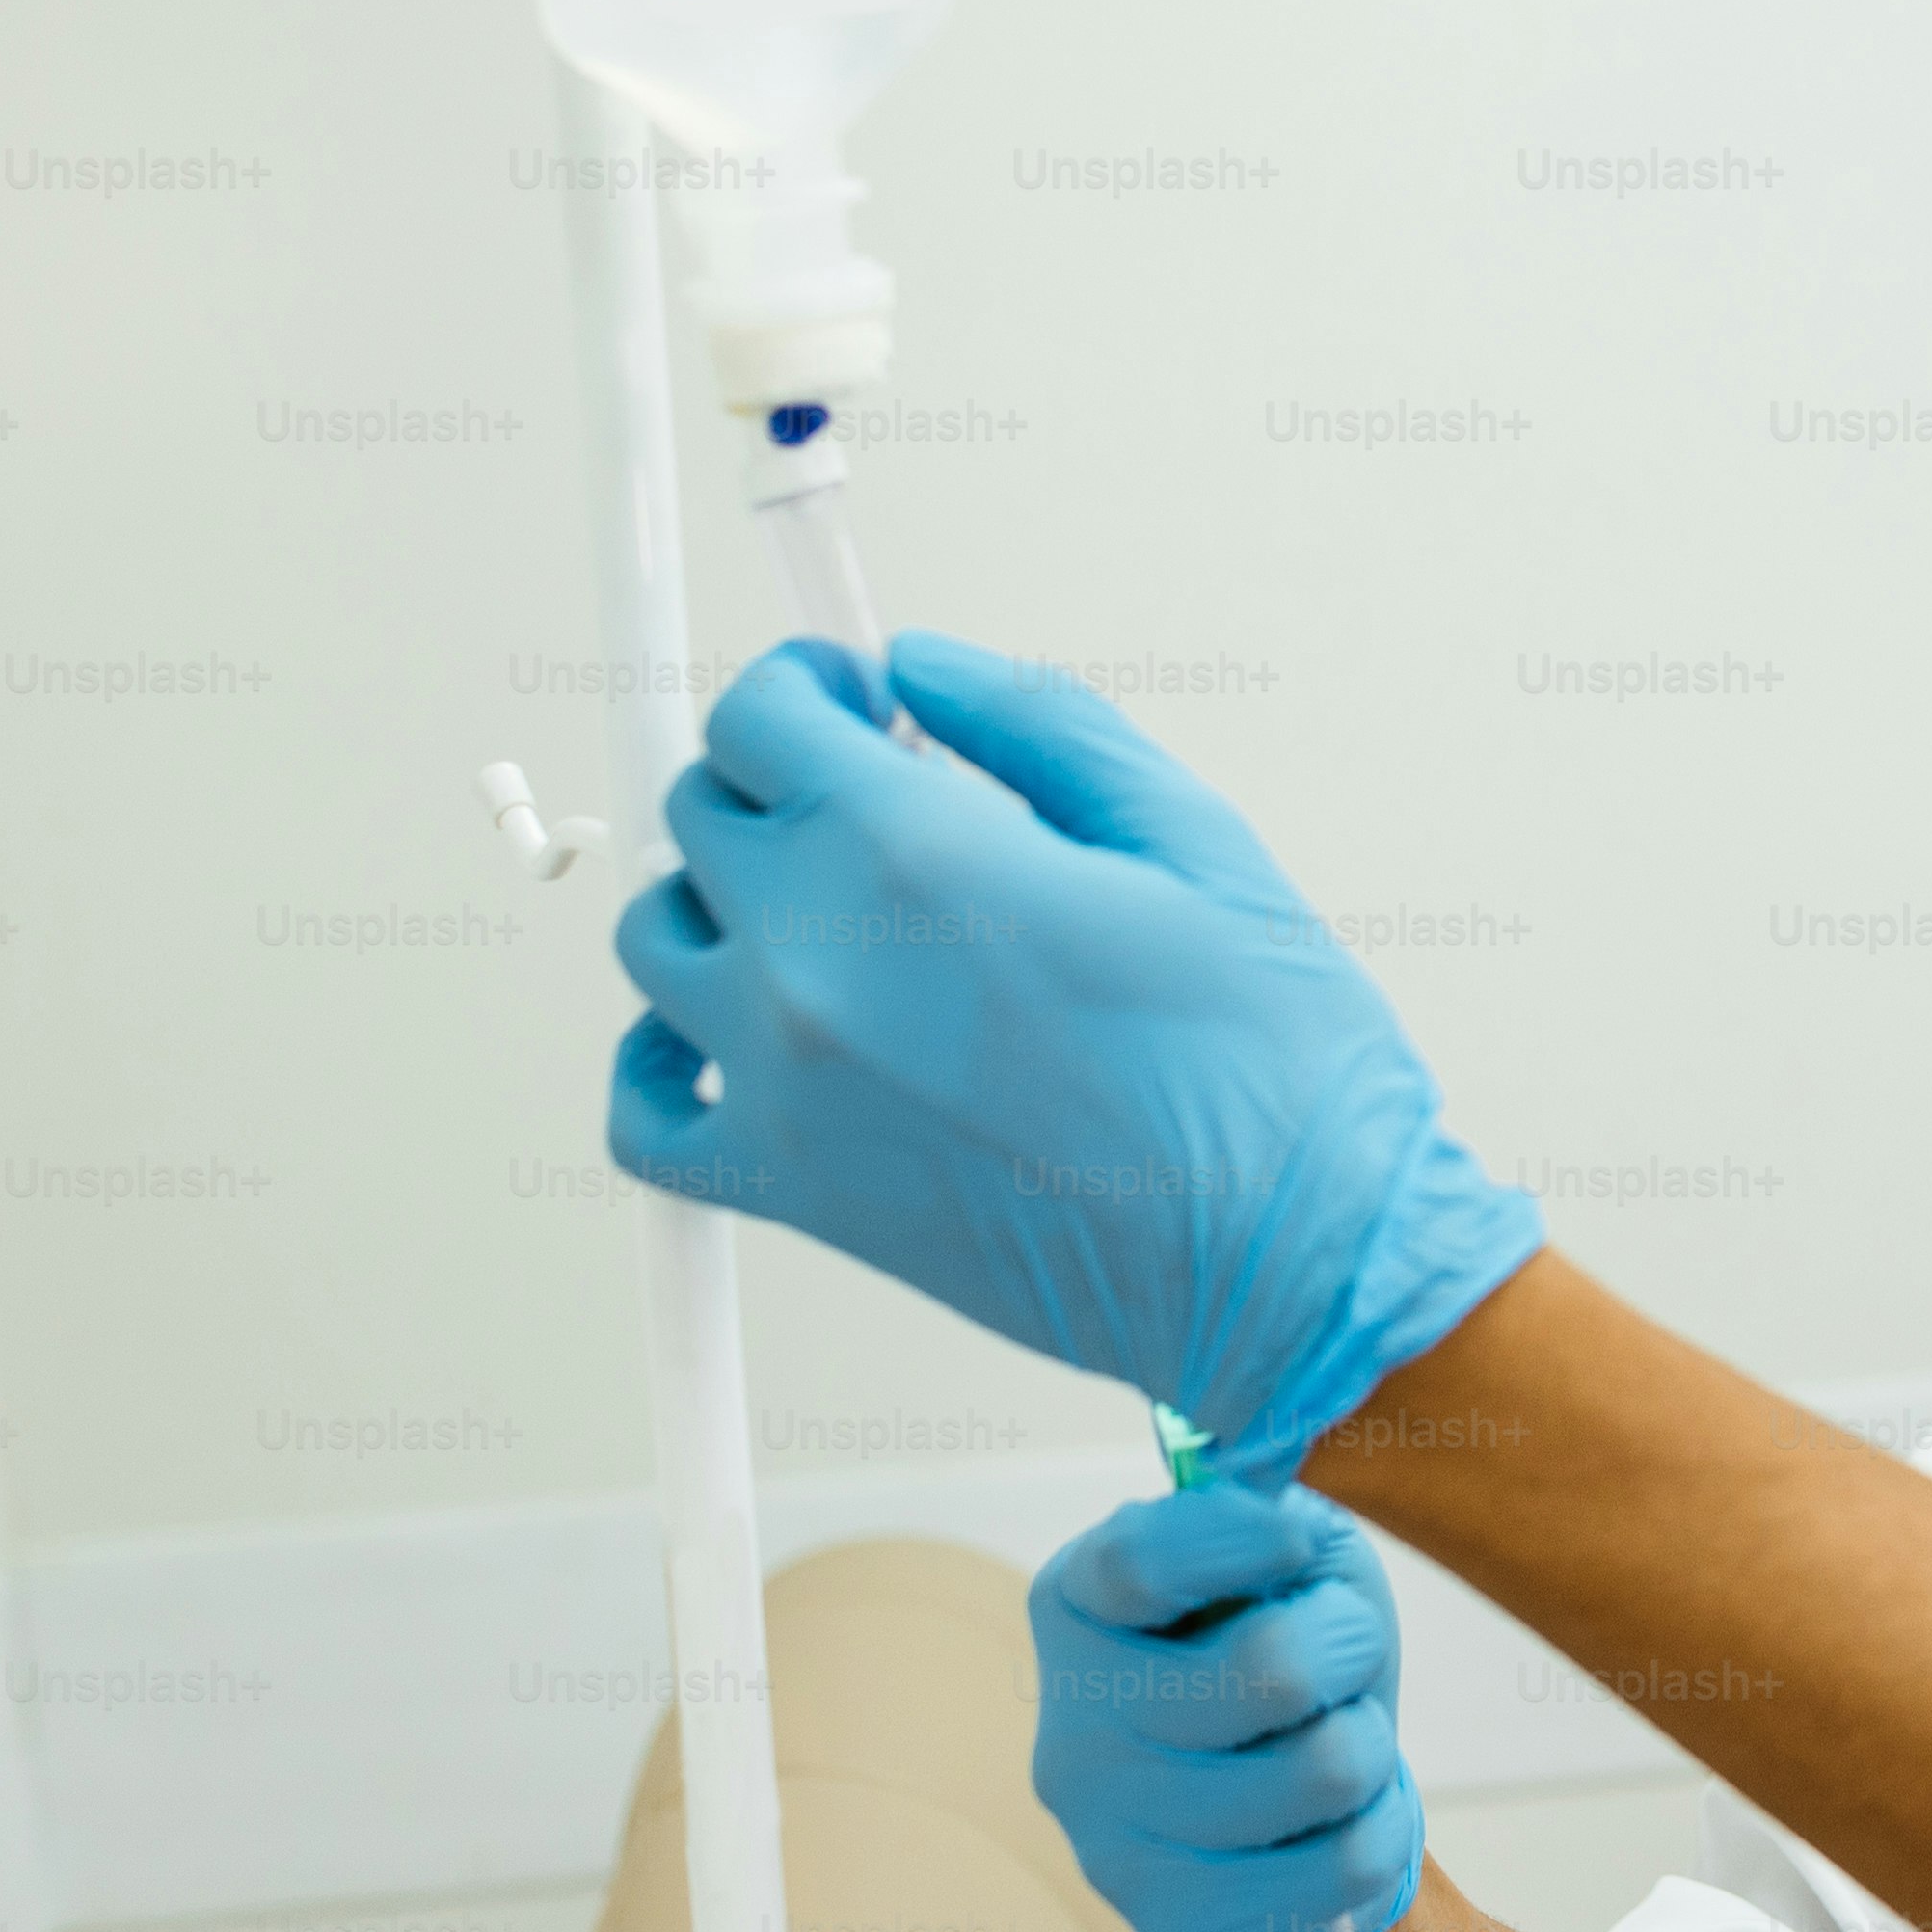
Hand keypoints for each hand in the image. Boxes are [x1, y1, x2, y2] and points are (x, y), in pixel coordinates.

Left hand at [607, 629, 1540, 1474]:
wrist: (1291, 1264)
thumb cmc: (1270, 1067)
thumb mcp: (1187, 837)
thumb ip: (1034, 727)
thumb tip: (920, 666)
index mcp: (914, 853)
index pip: (760, 714)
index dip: (809, 683)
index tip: (855, 699)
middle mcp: (815, 960)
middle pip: (702, 810)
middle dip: (781, 781)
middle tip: (872, 803)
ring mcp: (783, 1083)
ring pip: (657, 940)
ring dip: (721, 901)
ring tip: (824, 912)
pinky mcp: (790, 1191)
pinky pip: (640, 1113)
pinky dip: (656, 1061)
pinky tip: (724, 1034)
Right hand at [1030, 1484, 1422, 1931]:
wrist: (1307, 1814)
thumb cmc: (1292, 1649)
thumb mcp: (1289, 1557)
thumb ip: (1271, 1520)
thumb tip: (1273, 1520)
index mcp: (1080, 1608)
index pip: (1137, 1562)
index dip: (1238, 1541)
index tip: (1301, 1540)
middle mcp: (1071, 1730)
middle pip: (1266, 1672)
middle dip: (1348, 1650)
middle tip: (1343, 1659)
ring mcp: (1110, 1841)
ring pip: (1321, 1771)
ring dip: (1371, 1744)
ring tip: (1346, 1742)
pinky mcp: (1173, 1927)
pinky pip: (1340, 1869)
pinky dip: (1381, 1829)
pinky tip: (1347, 1821)